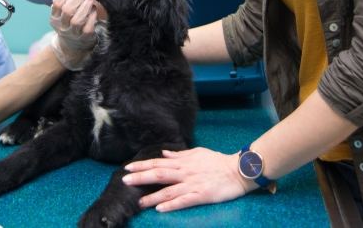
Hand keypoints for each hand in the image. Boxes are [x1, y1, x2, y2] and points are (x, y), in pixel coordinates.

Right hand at [49, 0, 97, 69]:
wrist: (72, 46)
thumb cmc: (70, 22)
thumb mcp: (64, 11)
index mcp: (55, 17)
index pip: (58, 2)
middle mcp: (62, 25)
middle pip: (67, 9)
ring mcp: (73, 33)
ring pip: (77, 19)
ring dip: (85, 5)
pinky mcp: (84, 38)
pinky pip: (87, 27)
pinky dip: (91, 16)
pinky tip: (95, 9)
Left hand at [121, 147, 255, 211]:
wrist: (237, 170)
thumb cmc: (217, 162)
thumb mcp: (197, 153)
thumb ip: (179, 154)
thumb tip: (164, 153)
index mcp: (183, 162)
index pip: (158, 163)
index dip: (142, 165)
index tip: (128, 168)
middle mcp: (185, 172)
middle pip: (159, 174)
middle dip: (141, 178)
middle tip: (125, 181)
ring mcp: (193, 184)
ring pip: (169, 190)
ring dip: (152, 196)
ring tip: (139, 201)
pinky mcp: (201, 195)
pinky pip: (184, 201)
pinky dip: (171, 205)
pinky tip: (160, 209)